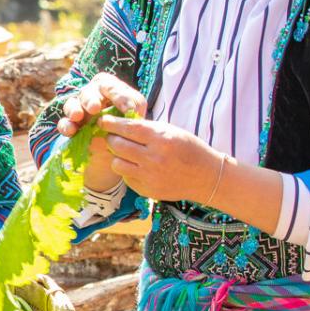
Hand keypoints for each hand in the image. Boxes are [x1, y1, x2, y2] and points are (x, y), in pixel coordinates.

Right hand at [55, 73, 146, 190]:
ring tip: (78, 116)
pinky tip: (71, 131)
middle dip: (90, 99)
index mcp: (108, 88)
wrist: (118, 150)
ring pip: (72, 104)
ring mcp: (78, 110)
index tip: (125, 108)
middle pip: (87, 92)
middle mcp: (91, 95)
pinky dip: (66, 126)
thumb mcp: (135, 113)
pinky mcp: (71, 127)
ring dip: (74, 109)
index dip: (115, 93)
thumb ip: (134, 107)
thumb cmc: (127, 125)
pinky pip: (64, 123)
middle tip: (94, 108)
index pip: (108, 84)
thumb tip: (130, 110)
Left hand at [101, 114, 227, 205]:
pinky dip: (127, 170)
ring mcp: (150, 176)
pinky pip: (126, 177)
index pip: (128, 128)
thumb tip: (120, 123)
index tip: (103, 120)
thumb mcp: (171, 131)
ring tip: (125, 153)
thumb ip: (147, 129)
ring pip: (117, 163)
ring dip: (117, 156)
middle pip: (117, 145)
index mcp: (161, 138)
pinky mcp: (147, 190)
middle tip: (112, 136)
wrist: (206, 177)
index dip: (112, 124)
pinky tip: (137, 166)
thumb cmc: (189, 149)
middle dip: (111, 138)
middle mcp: (154, 158)